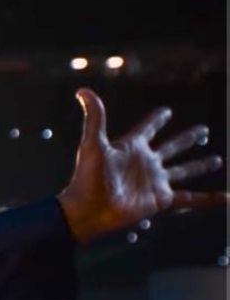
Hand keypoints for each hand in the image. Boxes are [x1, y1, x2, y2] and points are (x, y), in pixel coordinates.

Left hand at [56, 88, 228, 243]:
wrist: (89, 209)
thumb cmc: (88, 177)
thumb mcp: (93, 144)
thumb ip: (94, 117)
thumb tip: (83, 90)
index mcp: (132, 147)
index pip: (148, 129)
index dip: (156, 120)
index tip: (167, 111)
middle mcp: (146, 163)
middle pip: (172, 147)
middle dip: (188, 138)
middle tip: (203, 129)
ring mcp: (155, 181)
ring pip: (184, 170)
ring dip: (201, 165)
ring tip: (218, 160)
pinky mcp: (161, 199)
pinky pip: (191, 199)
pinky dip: (209, 199)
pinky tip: (226, 198)